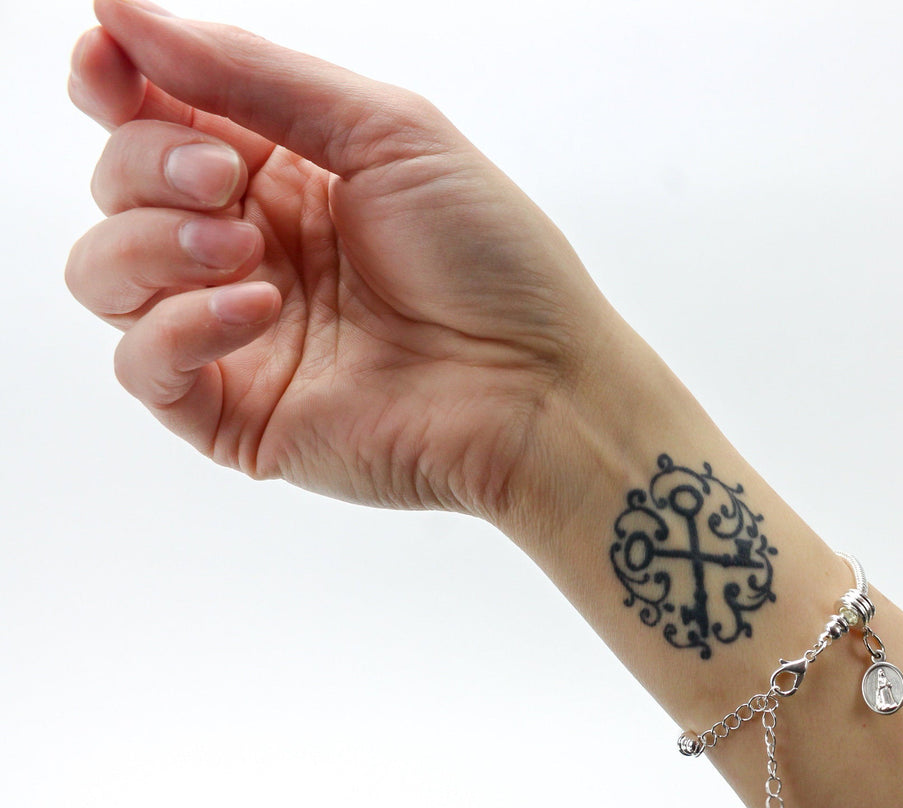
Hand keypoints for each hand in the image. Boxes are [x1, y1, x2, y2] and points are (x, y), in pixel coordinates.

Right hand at [67, 0, 614, 520]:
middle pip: (121, 185)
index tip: (106, 57)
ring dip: (154, 242)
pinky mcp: (234, 411)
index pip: (157, 118)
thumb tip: (122, 14)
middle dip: (151, 163)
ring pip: (106, 273)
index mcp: (283, 174)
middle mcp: (248, 248)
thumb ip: (252, 75)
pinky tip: (258, 310)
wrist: (535, 386)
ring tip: (246, 251)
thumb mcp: (384, 132)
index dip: (115, 83)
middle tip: (225, 178)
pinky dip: (179, 327)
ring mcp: (235, 333)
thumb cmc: (490, 258)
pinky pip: (144, 366)